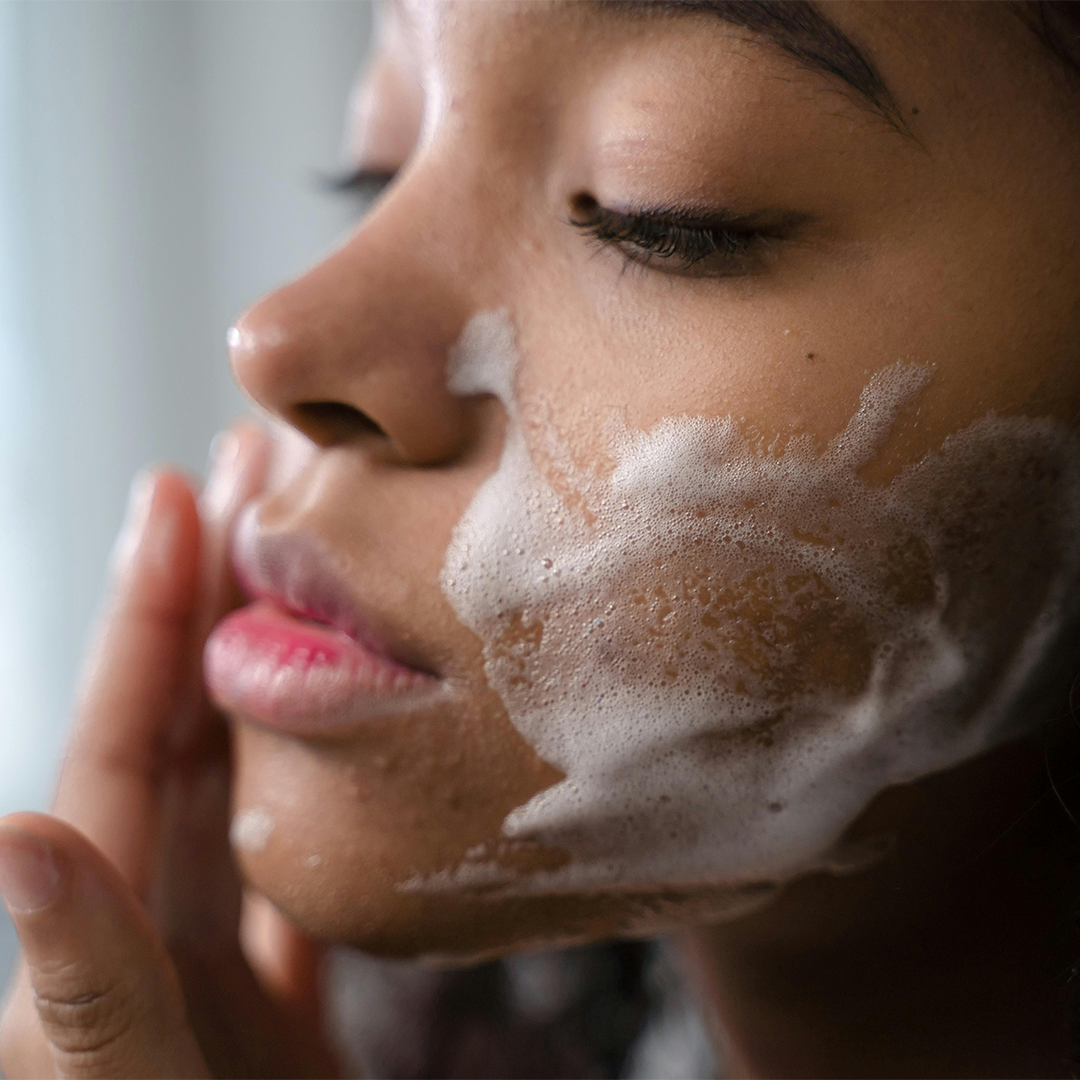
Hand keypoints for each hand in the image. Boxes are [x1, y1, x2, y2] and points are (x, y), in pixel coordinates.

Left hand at [0, 426, 340, 1078]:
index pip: (122, 749)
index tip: (180, 494)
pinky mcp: (279, 1020)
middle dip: (221, 605)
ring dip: (282, 680)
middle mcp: (142, 941)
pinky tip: (365, 734)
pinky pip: (301, 873)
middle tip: (257, 484)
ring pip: (250, 791)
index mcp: (85, 949)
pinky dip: (329, 798)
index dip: (152, 618)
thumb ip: (80, 992)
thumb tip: (17, 826)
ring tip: (315, 569)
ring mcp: (216, 973)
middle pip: (188, 739)